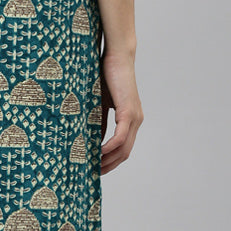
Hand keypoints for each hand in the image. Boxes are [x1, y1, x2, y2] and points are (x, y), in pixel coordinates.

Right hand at [98, 46, 142, 171]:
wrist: (117, 56)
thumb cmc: (107, 76)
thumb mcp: (101, 103)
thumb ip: (99, 121)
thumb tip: (94, 139)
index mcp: (131, 119)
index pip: (124, 147)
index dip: (111, 160)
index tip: (97, 167)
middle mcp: (136, 121)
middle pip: (125, 153)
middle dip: (110, 165)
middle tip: (93, 173)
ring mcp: (134, 117)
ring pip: (124, 148)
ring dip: (109, 160)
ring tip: (94, 167)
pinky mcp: (128, 112)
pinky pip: (120, 137)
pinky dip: (110, 147)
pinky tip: (98, 152)